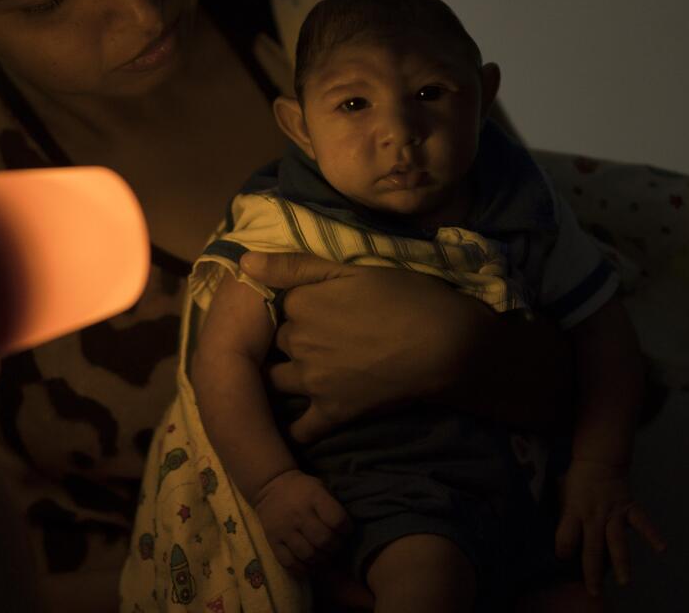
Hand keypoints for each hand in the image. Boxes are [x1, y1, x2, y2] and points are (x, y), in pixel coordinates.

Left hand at [241, 251, 487, 442]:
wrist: (446, 345)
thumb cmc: (406, 297)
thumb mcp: (352, 269)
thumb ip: (295, 264)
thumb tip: (242, 260)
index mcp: (301, 302)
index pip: (280, 302)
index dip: (298, 304)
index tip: (320, 306)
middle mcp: (298, 341)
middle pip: (279, 341)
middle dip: (292, 340)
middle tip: (323, 338)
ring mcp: (313, 380)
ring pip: (279, 381)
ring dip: (288, 378)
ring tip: (310, 373)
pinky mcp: (332, 411)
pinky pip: (300, 428)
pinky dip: (296, 428)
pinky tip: (301, 422)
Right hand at [253, 469, 351, 574]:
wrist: (271, 486)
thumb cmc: (303, 489)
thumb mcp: (320, 488)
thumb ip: (333, 507)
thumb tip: (347, 532)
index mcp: (313, 496)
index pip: (337, 520)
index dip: (346, 529)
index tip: (346, 530)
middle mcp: (298, 513)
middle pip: (324, 540)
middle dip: (335, 547)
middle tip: (335, 545)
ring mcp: (284, 529)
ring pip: (308, 555)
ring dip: (321, 559)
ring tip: (324, 555)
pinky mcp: (272, 541)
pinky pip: (289, 562)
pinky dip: (303, 568)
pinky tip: (309, 564)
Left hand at [554, 459, 666, 595]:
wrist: (598, 459)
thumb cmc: (577, 480)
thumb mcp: (562, 496)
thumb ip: (564, 517)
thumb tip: (562, 541)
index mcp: (573, 511)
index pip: (566, 536)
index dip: (563, 549)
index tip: (563, 559)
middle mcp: (593, 515)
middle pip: (592, 546)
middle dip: (592, 571)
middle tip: (594, 591)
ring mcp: (612, 512)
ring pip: (616, 541)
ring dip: (621, 562)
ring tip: (625, 581)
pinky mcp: (629, 508)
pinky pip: (642, 522)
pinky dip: (652, 535)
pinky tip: (661, 548)